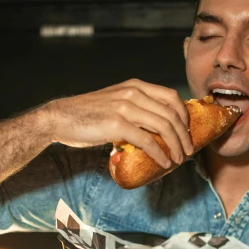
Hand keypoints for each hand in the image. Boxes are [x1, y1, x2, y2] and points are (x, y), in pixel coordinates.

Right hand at [44, 79, 193, 167]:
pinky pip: (147, 141)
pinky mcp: (116, 125)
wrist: (60, 117)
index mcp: (135, 86)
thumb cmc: (87, 114)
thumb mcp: (115, 102)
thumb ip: (134, 107)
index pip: (171, 97)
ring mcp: (125, 108)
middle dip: (184, 135)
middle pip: (171, 114)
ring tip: (179, 159)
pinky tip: (164, 162)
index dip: (185, 115)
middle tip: (188, 150)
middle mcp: (133, 93)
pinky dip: (159, 154)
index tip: (188, 131)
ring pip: (163, 127)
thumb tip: (154, 127)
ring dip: (175, 146)